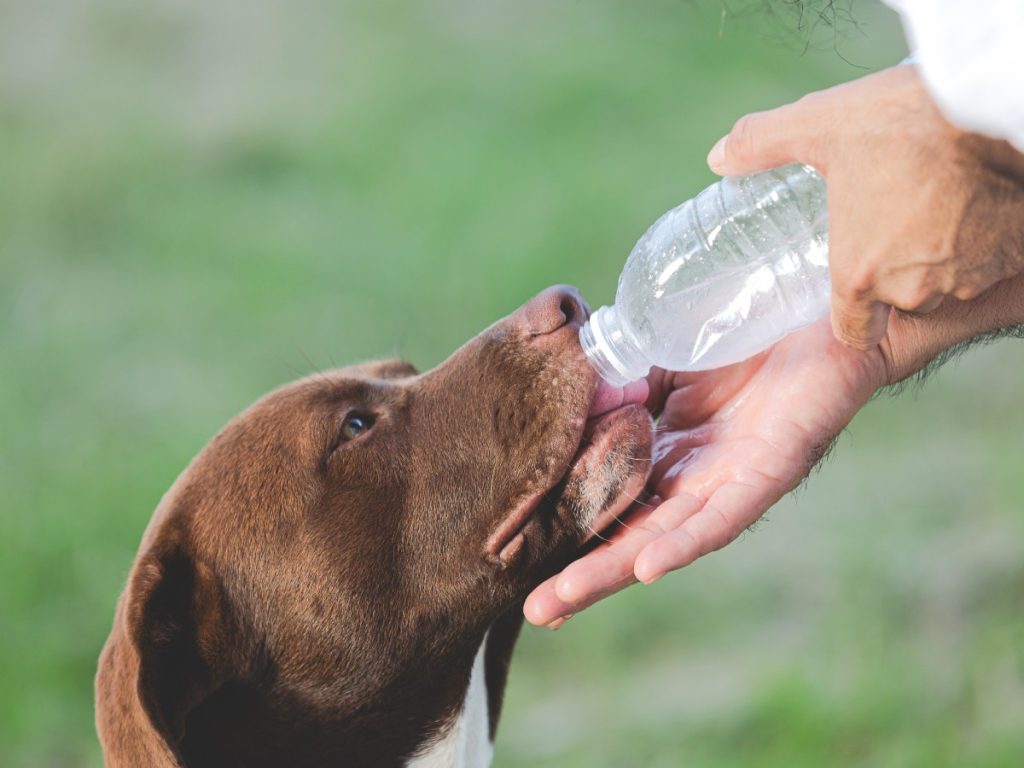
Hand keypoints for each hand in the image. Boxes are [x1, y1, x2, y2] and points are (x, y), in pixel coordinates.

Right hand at [524, 320, 885, 626]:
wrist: (822, 306)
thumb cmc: (746, 332)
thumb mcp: (664, 356)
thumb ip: (622, 380)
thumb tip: (569, 399)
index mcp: (668, 453)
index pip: (608, 500)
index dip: (569, 528)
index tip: (518, 557)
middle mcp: (693, 478)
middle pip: (631, 535)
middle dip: (583, 575)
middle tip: (535, 612)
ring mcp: (728, 481)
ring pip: (665, 537)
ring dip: (615, 570)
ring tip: (565, 599)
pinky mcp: (765, 472)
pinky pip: (721, 517)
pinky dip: (684, 542)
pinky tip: (648, 567)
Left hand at [706, 65, 1023, 350]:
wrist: (1002, 105)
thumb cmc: (907, 123)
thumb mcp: (823, 126)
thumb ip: (764, 145)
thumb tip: (718, 157)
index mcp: (859, 274)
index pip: (853, 330)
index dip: (851, 308)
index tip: (853, 277)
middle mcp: (914, 289)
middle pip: (901, 301)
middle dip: (896, 270)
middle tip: (891, 221)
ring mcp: (968, 276)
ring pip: (948, 281)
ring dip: (940, 254)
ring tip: (931, 204)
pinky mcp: (1013, 255)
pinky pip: (992, 260)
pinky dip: (982, 239)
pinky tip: (972, 200)